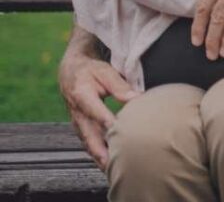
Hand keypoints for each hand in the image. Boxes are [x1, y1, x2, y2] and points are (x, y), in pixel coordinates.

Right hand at [58, 52, 138, 169]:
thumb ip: (120, 86)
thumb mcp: (105, 72)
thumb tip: (138, 98)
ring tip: (112, 168)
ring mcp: (77, 122)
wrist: (70, 72)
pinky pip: (89, 143)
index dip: (106, 122)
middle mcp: (77, 113)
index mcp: (82, 96)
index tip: (118, 131)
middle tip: (113, 162)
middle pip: (89, 135)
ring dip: (99, 155)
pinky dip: (97, 153)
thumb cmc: (91, 71)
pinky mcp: (81, 127)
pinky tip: (108, 162)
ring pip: (88, 143)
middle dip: (101, 150)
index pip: (96, 112)